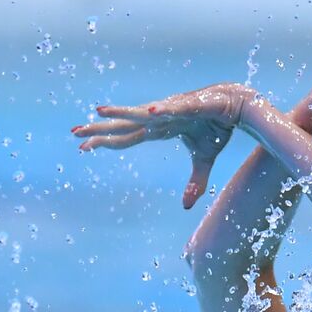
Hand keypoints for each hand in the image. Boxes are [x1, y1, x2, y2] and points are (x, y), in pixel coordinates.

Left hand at [73, 82, 255, 208]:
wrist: (237, 105)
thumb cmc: (216, 128)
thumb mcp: (204, 159)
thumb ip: (195, 181)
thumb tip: (186, 207)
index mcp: (158, 129)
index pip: (127, 137)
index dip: (106, 142)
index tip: (83, 148)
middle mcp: (159, 118)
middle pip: (125, 125)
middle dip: (101, 128)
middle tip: (74, 133)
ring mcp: (172, 109)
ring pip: (143, 113)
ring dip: (122, 113)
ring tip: (100, 111)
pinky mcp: (191, 105)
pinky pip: (174, 108)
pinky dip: (162, 110)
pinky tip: (148, 112)